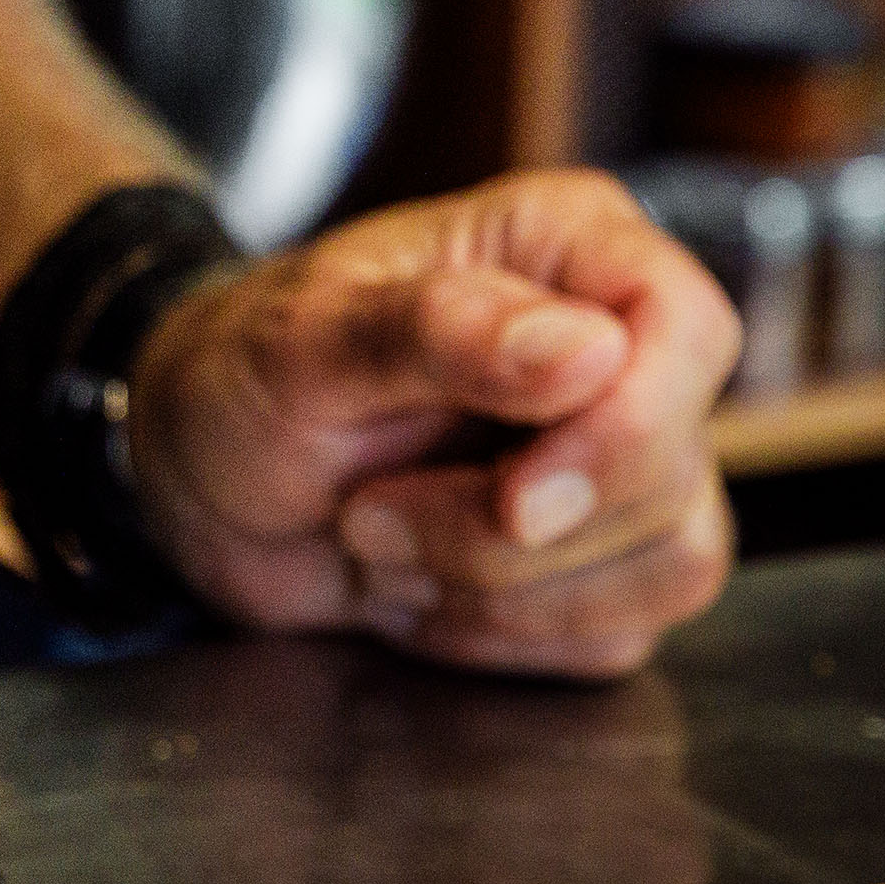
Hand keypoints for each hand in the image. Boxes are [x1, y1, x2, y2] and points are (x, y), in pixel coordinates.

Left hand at [126, 169, 742, 678]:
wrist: (198, 479)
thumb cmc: (242, 378)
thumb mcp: (300, 342)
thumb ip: (434, 332)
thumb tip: (589, 349)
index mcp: (563, 247)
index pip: (686, 329)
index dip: (627, 430)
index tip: (515, 497)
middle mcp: (619, 347)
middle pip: (671, 472)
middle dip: (502, 530)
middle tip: (363, 507)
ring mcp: (622, 463)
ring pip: (666, 567)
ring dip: (495, 589)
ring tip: (375, 533)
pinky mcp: (604, 564)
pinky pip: (613, 636)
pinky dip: (491, 633)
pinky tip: (408, 581)